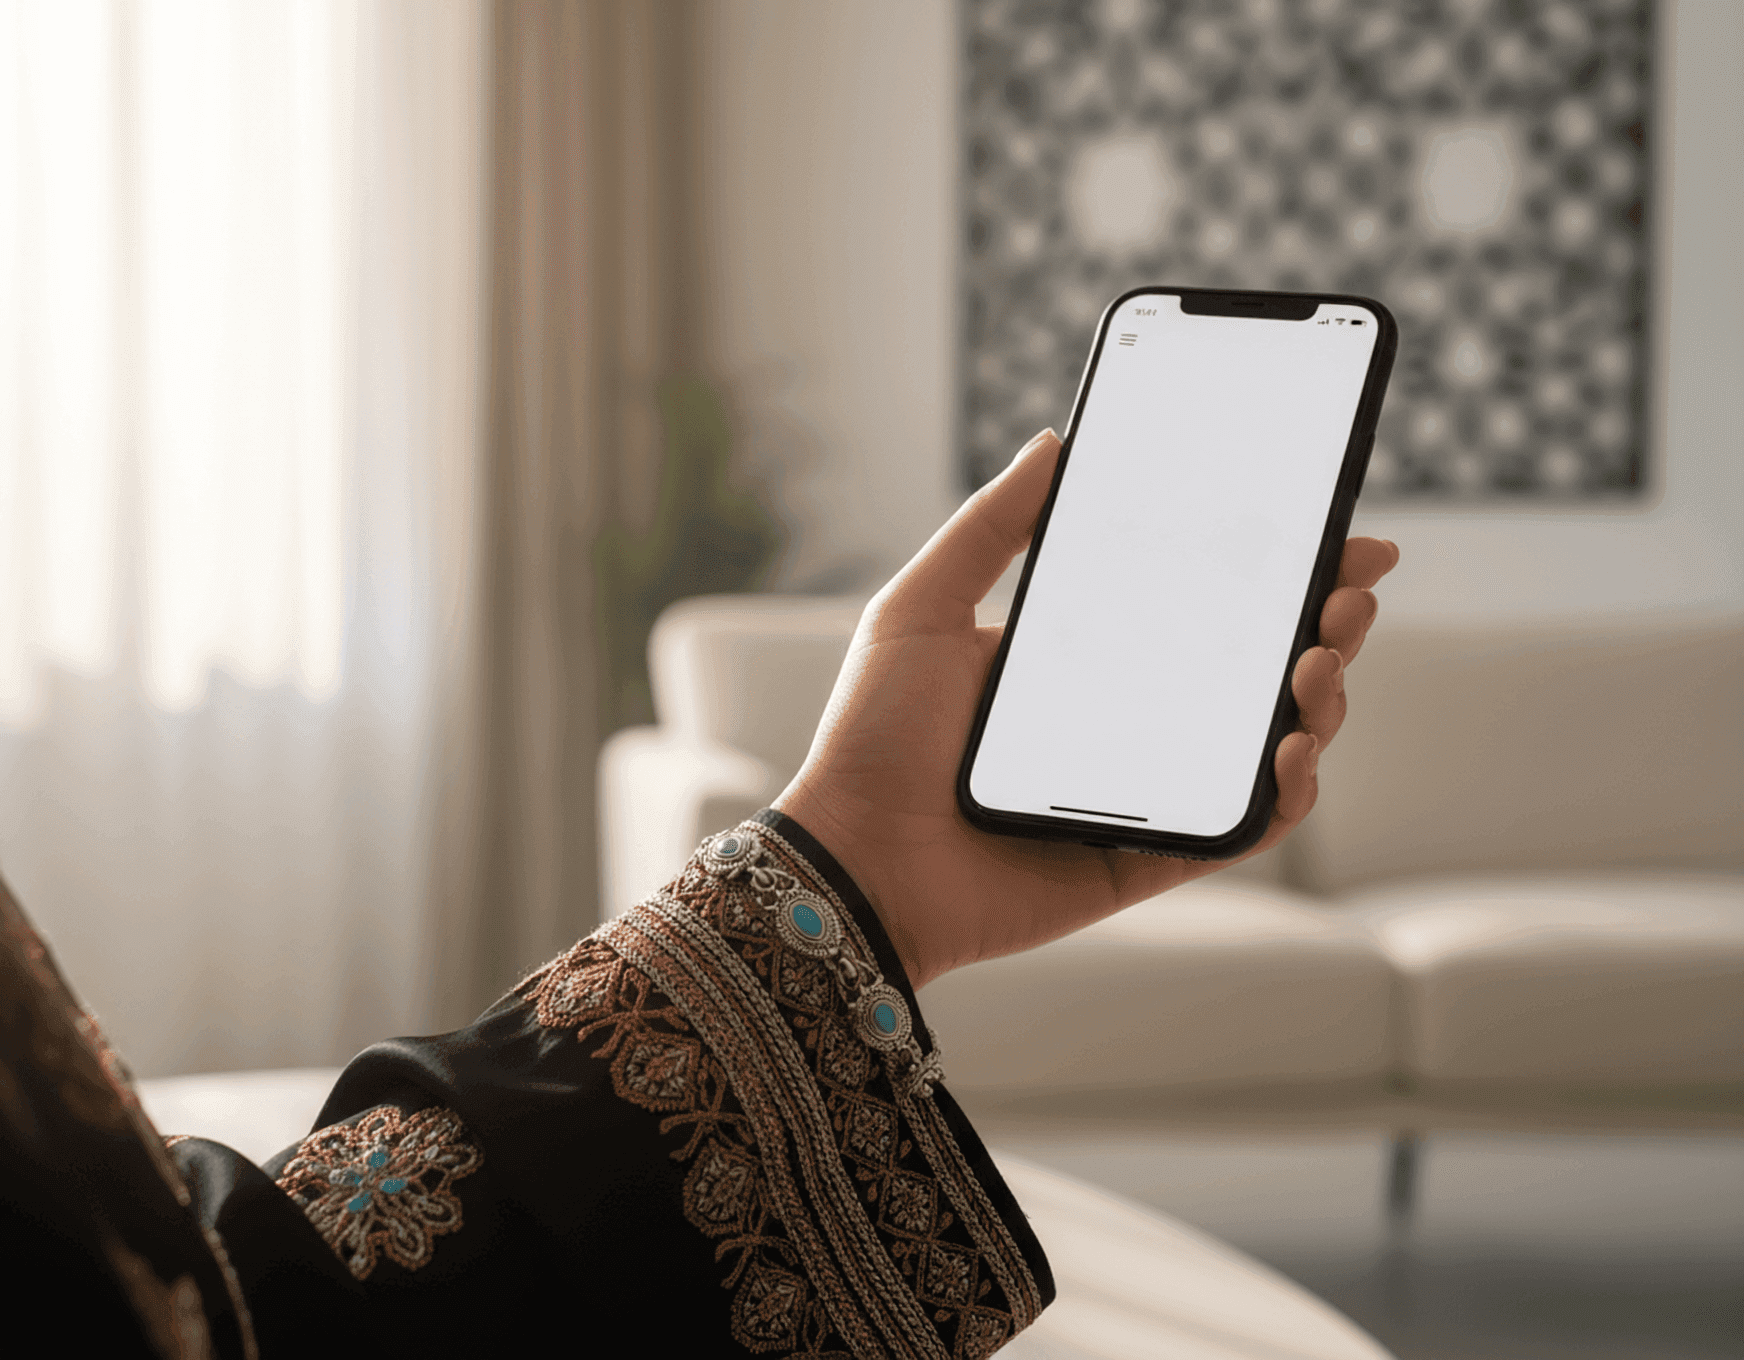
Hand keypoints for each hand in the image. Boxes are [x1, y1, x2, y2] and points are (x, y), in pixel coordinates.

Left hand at [775, 429, 1399, 988]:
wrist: (853, 860)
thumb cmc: (872, 738)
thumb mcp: (921, 608)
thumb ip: (988, 528)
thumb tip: (1053, 441)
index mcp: (1086, 658)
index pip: (1203, 605)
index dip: (1277, 573)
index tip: (1336, 534)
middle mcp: (1128, 721)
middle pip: (1254, 670)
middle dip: (1323, 628)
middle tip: (1348, 594)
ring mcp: (1145, 791)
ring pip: (1265, 746)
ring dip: (1317, 703)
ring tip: (1318, 663)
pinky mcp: (1146, 858)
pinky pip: (1239, 829)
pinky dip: (1285, 795)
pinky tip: (1292, 751)